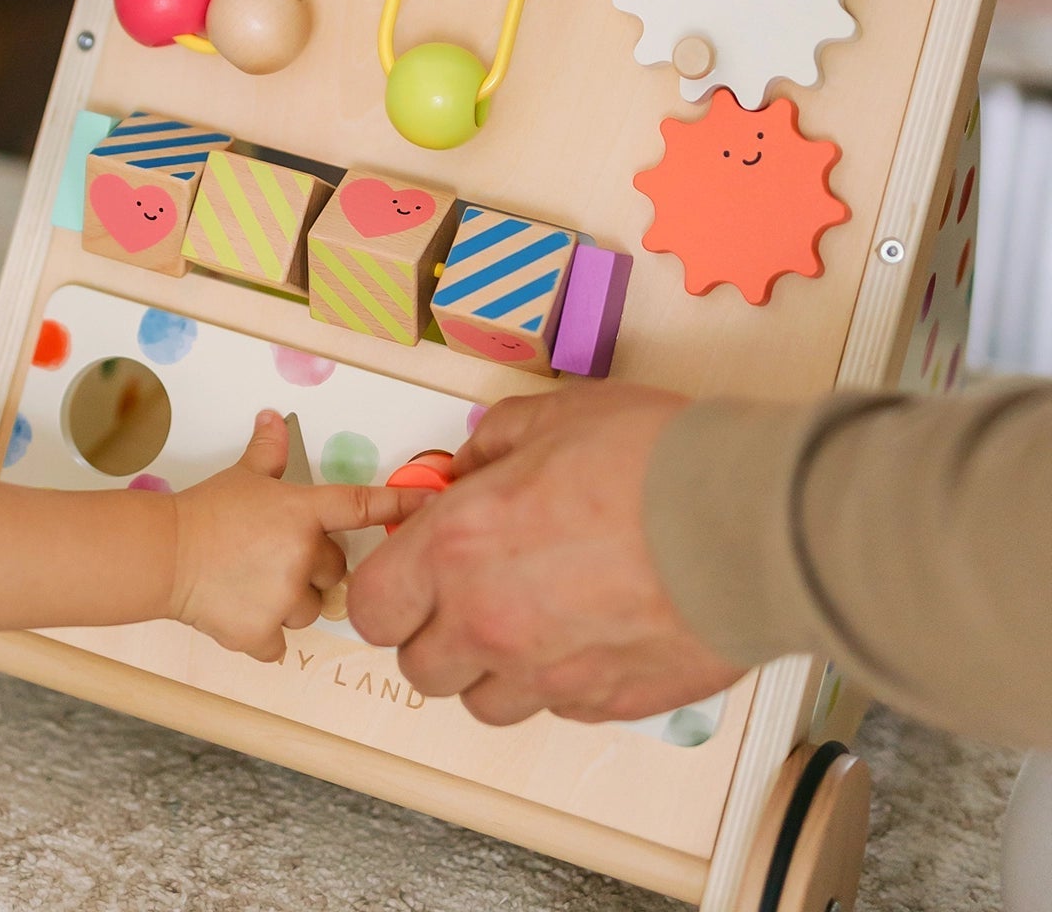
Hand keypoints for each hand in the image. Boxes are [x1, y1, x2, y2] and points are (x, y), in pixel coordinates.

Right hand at [171, 411, 426, 662]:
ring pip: (311, 609)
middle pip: (335, 571)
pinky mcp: (263, 633)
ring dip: (291, 602)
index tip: (433, 505)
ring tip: (253, 581)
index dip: (400, 504)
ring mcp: (285, 599)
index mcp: (304, 513)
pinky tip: (243, 611)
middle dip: (311, 567)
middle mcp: (303, 556)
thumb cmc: (206, 510)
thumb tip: (274, 417)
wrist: (165, 554)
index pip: (362, 506)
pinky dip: (265, 634)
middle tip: (273, 555)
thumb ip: (268, 450)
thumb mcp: (242, 475)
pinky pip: (280, 643)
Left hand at [346, 385, 742, 725]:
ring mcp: (550, 674)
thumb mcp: (553, 415)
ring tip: (535, 615)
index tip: (413, 568)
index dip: (389, 588)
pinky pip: (558, 708)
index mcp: (457, 548)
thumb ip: (492, 445)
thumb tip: (470, 467)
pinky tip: (593, 629)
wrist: (752, 518)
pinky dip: (561, 680)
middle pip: (420, 667)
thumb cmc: (652, 459)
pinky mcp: (611, 703)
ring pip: (484, 703)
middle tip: (472, 590)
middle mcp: (489, 623)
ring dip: (494, 667)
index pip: (372, 607)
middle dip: (436, 631)